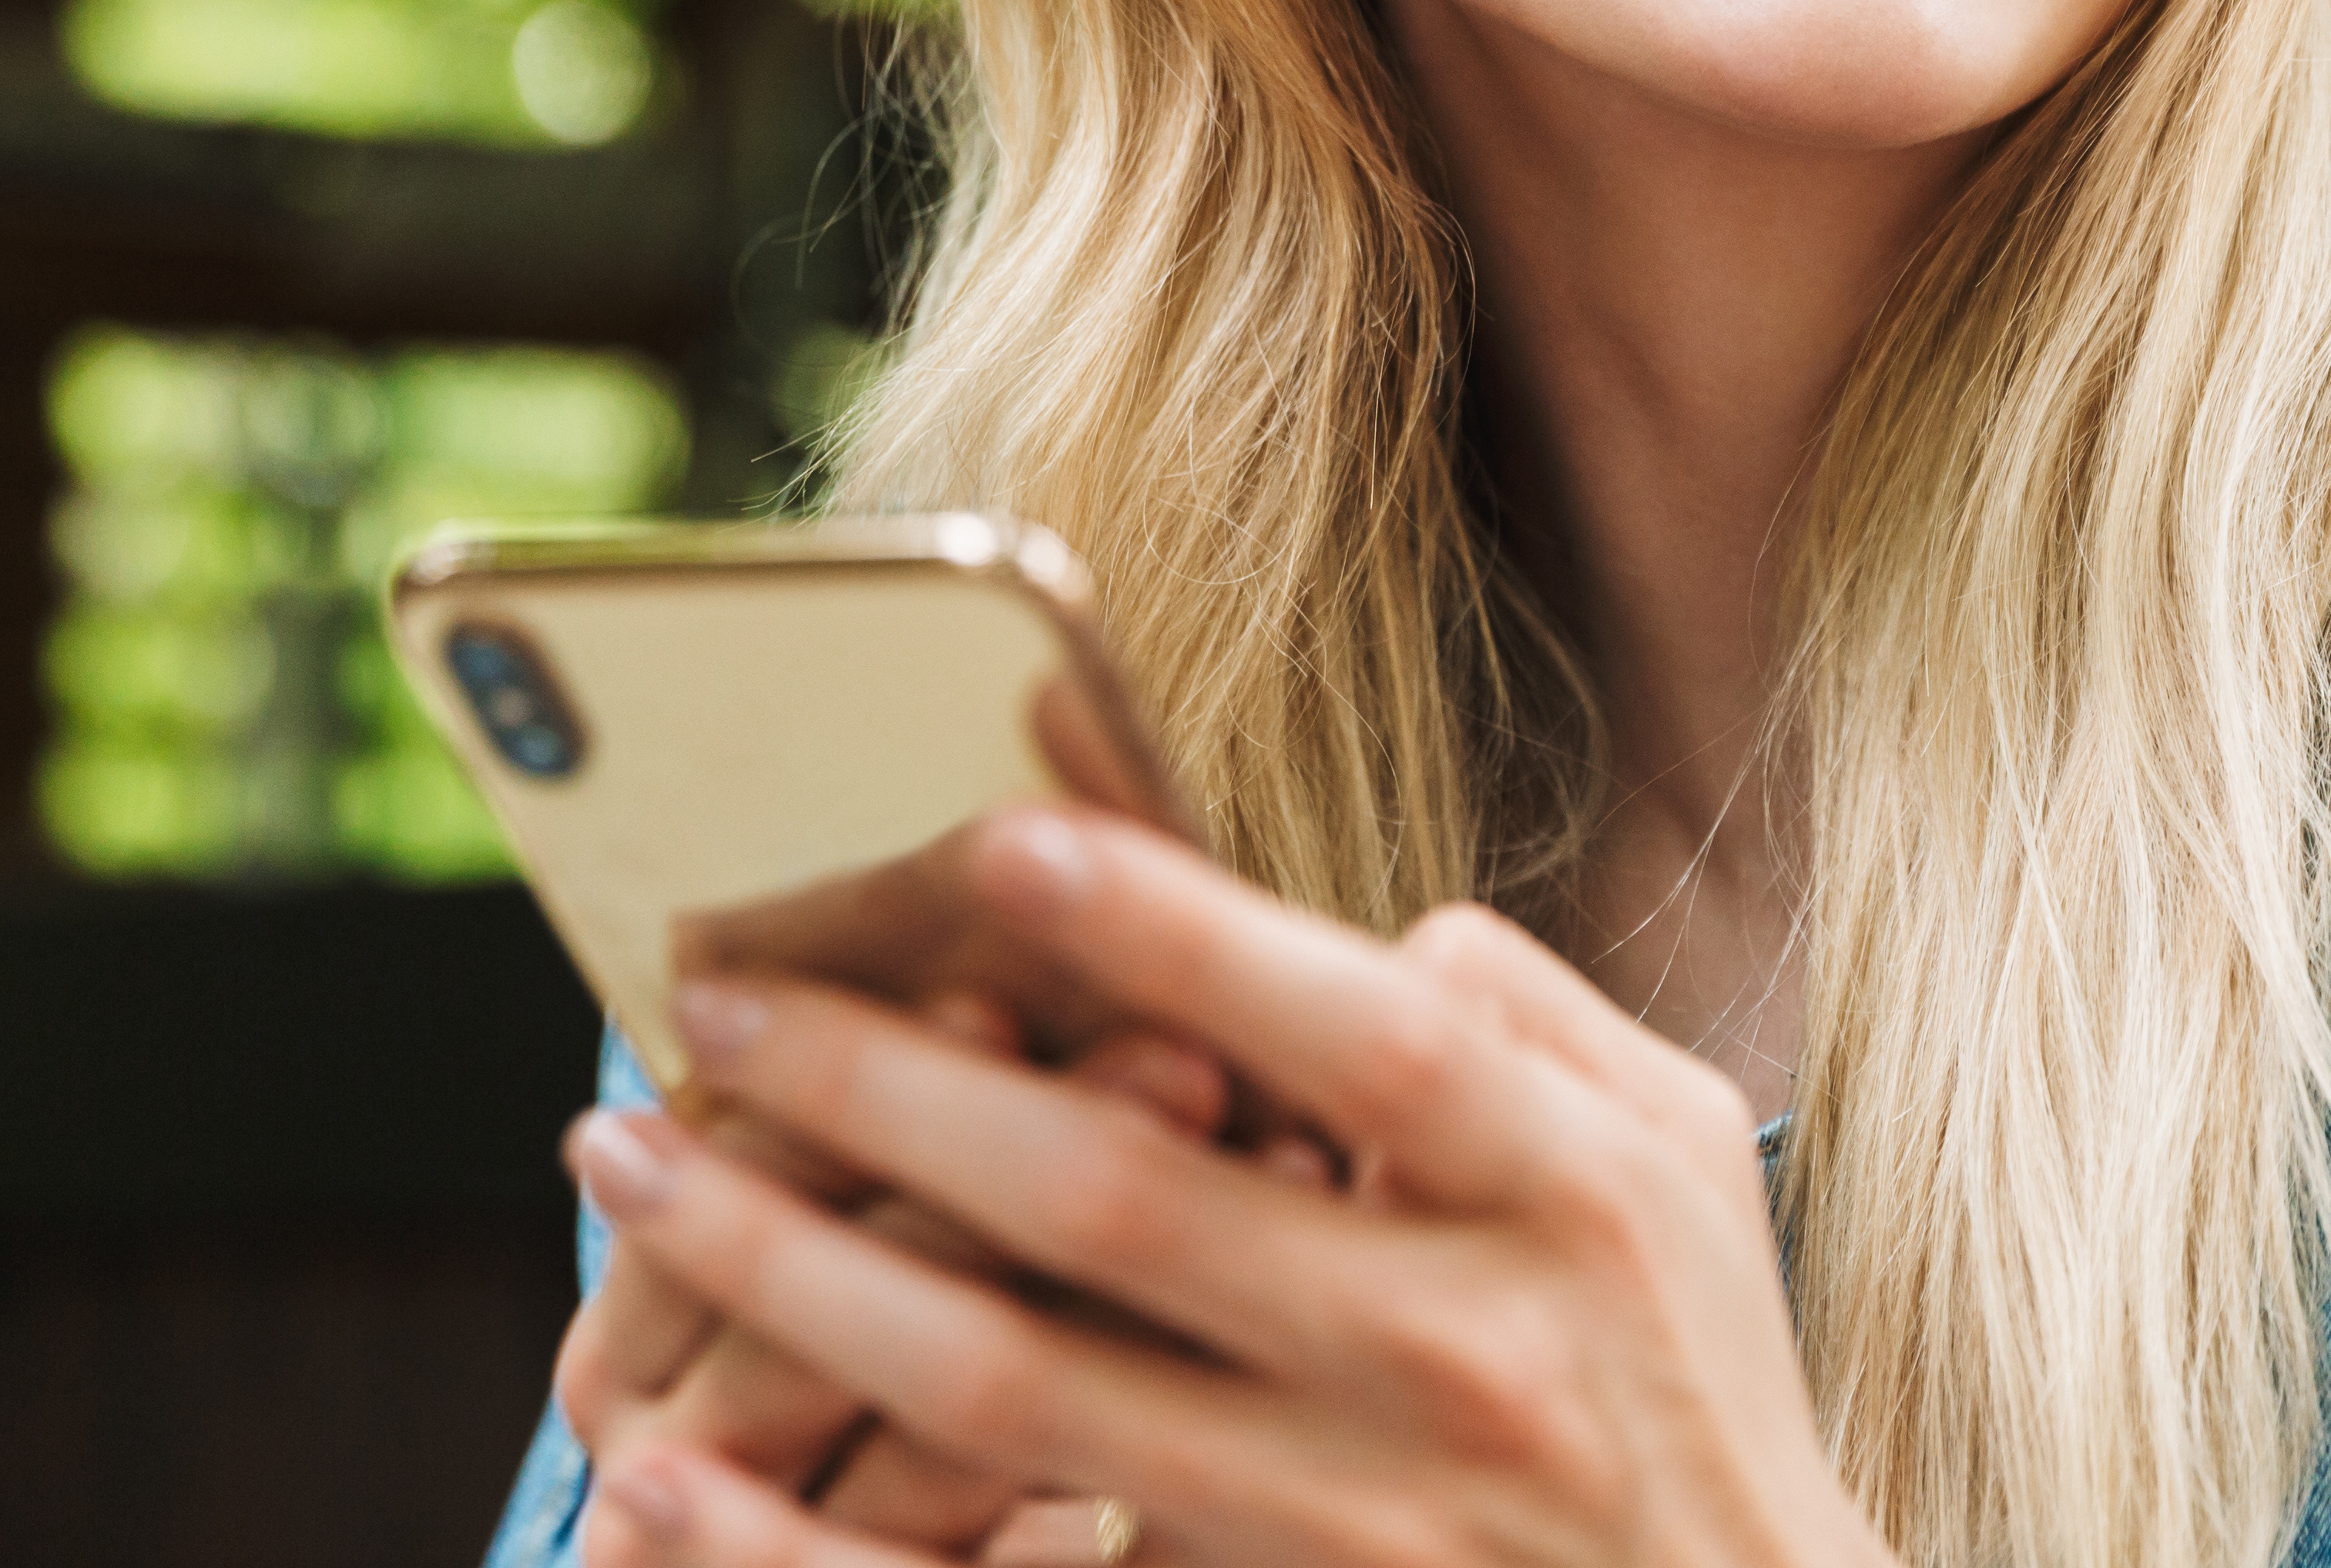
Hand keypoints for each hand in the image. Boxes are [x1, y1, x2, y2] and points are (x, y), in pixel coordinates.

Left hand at [564, 806, 1892, 1567]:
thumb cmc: (1693, 1375)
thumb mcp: (1679, 1153)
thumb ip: (1524, 1018)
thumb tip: (1354, 935)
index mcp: (1560, 1196)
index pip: (1356, 1035)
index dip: (1175, 930)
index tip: (987, 834)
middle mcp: (1452, 1354)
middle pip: (1125, 1202)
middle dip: (889, 1085)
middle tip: (714, 998)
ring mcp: (1348, 1522)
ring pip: (1013, 1394)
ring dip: (794, 1274)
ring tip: (637, 1170)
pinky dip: (799, 1553)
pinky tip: (655, 1483)